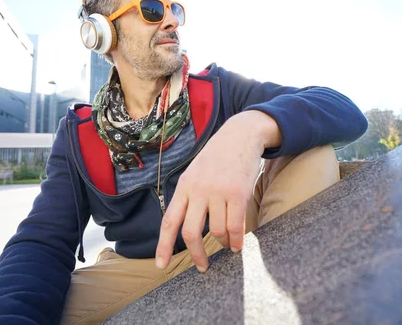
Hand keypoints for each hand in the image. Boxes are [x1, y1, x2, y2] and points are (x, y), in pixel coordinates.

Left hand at [155, 110, 280, 271]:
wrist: (240, 135)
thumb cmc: (217, 156)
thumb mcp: (195, 172)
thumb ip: (188, 196)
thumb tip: (182, 225)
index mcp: (184, 186)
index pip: (169, 221)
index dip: (163, 246)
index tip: (160, 265)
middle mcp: (199, 190)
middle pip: (191, 232)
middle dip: (196, 255)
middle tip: (202, 267)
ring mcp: (219, 192)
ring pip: (217, 231)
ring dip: (222, 244)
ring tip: (226, 246)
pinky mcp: (239, 193)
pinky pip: (236, 226)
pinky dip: (236, 240)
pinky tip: (237, 244)